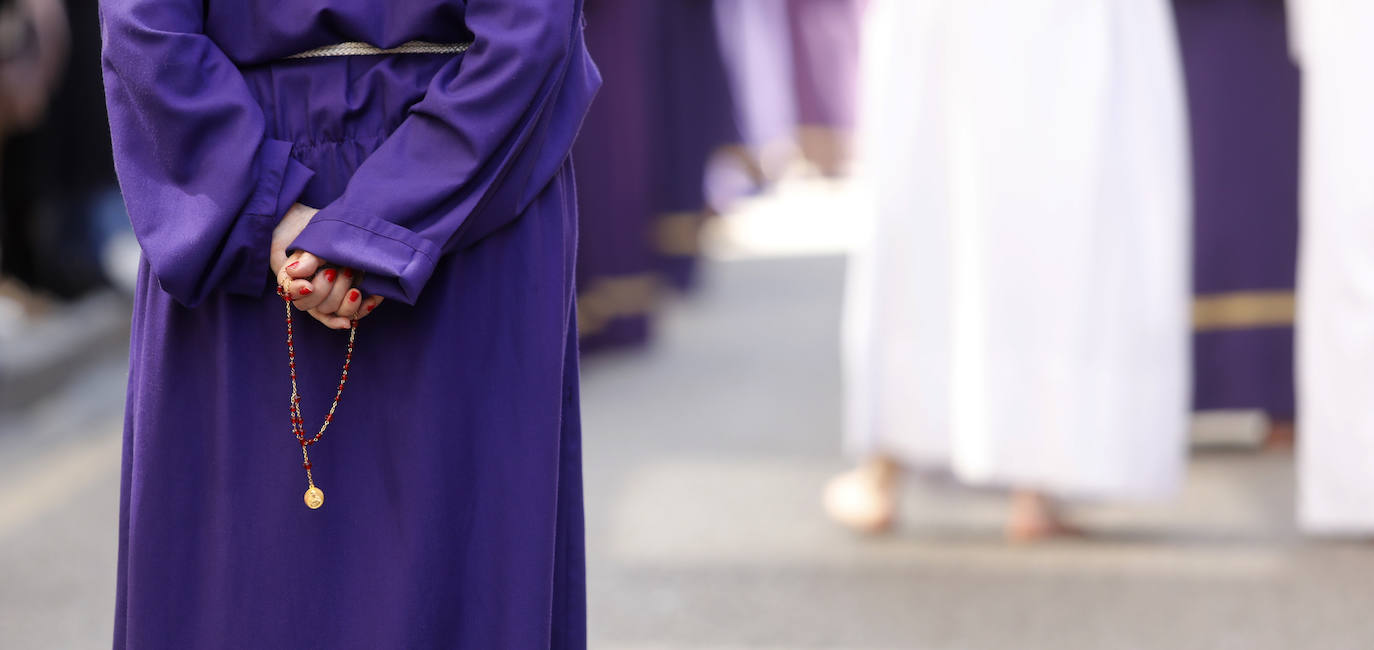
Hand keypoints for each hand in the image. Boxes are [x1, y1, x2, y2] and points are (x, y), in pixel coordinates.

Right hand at [271, 203, 382, 328]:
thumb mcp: (318, 242)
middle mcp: (313, 291)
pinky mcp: (350, 302)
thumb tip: (295, 272)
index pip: (290, 292)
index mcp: (298, 275)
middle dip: (324, 290)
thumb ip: (308, 257)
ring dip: (343, 297)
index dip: (297, 292)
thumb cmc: (331, 235)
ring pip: (331, 312)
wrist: (356, 232)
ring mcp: (332, 298)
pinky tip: (369, 300)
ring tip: (351, 273)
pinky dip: (360, 310)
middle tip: (335, 271)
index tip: (308, 286)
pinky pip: (351, 316)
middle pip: (311, 306)